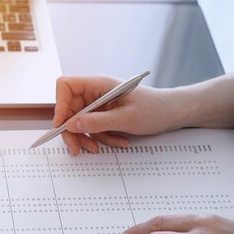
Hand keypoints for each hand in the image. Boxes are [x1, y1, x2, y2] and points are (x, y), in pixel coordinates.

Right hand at [53, 76, 177, 154]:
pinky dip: (101, 138)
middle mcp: (95, 92)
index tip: (62, 125)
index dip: (59, 104)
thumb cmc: (155, 109)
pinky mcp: (104, 116)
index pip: (66, 86)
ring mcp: (99, 105)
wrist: (174, 113)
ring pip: (79, 123)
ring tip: (100, 148)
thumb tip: (70, 124)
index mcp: (99, 84)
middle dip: (72, 131)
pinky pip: (92, 129)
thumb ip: (97, 122)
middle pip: (68, 110)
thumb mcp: (126, 118)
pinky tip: (118, 141)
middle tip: (77, 148)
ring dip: (87, 138)